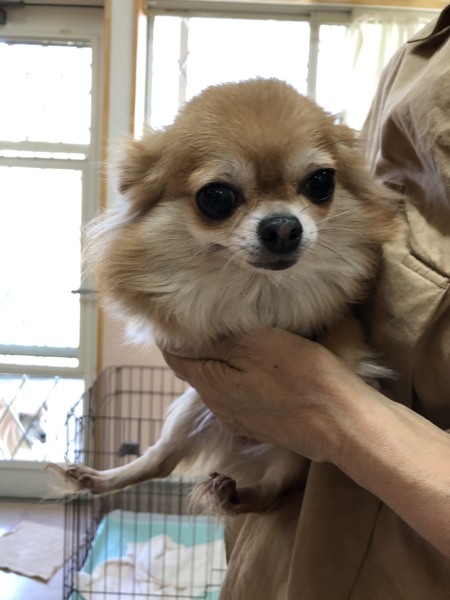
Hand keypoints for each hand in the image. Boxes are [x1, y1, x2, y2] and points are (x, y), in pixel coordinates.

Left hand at [162, 328, 372, 462]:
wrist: (342, 423)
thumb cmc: (301, 376)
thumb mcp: (254, 345)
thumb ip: (212, 344)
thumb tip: (177, 338)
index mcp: (210, 385)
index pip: (174, 356)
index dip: (175, 333)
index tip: (187, 313)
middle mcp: (218, 407)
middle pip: (197, 370)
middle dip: (200, 346)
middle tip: (217, 319)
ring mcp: (241, 421)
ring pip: (220, 384)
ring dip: (223, 363)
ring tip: (241, 339)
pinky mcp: (262, 427)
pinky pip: (241, 397)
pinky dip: (242, 379)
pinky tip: (261, 368)